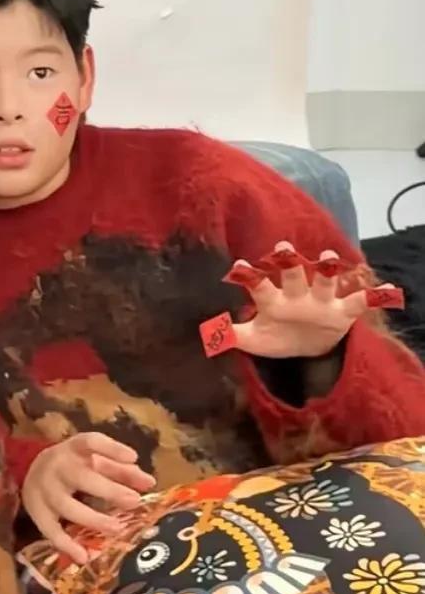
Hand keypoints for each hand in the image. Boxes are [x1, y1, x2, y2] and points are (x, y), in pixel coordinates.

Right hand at [22, 432, 153, 563]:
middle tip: (134, 501)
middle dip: (108, 490)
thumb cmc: (74, 466)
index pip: (90, 442)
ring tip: (117, 528)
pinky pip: (51, 530)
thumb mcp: (94, 461)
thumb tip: (149, 483)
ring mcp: (45, 490)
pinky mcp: (37, 513)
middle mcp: (57, 466)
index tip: (133, 458)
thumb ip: (122, 471)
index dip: (111, 448)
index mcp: (73, 449)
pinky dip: (67, 544)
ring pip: (66, 506)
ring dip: (92, 518)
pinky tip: (84, 557)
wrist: (31, 470)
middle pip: (81, 477)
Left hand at [226, 243, 372, 359]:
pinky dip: (371, 295)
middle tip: (283, 246)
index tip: (239, 266)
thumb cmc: (278, 335)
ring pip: (323, 280)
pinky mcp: (342, 310)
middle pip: (291, 274)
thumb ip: (232, 336)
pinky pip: (358, 301)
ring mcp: (320, 300)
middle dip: (288, 261)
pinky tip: (385, 289)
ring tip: (328, 256)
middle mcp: (296, 293)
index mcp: (272, 300)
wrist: (308, 346)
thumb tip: (207, 335)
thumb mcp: (255, 340)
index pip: (258, 285)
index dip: (249, 276)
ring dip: (325, 268)